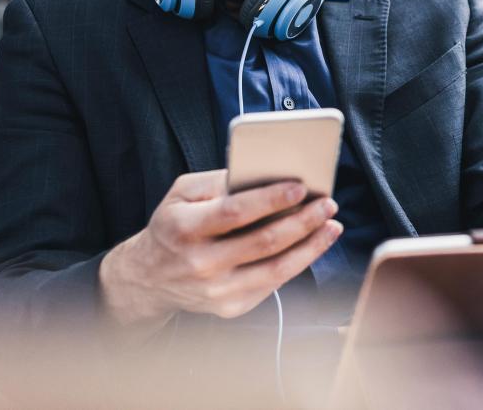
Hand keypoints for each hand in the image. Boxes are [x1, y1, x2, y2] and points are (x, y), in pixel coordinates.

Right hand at [99, 169, 341, 333]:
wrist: (150, 278)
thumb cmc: (174, 226)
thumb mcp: (182, 194)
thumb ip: (219, 181)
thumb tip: (264, 175)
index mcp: (184, 228)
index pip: (235, 213)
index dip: (271, 200)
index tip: (301, 187)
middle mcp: (200, 263)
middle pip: (263, 242)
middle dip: (303, 221)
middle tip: (327, 204)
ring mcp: (217, 290)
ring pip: (277, 268)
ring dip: (311, 246)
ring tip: (332, 226)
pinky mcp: (231, 307)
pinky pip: (274, 284)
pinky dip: (299, 263)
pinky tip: (313, 245)